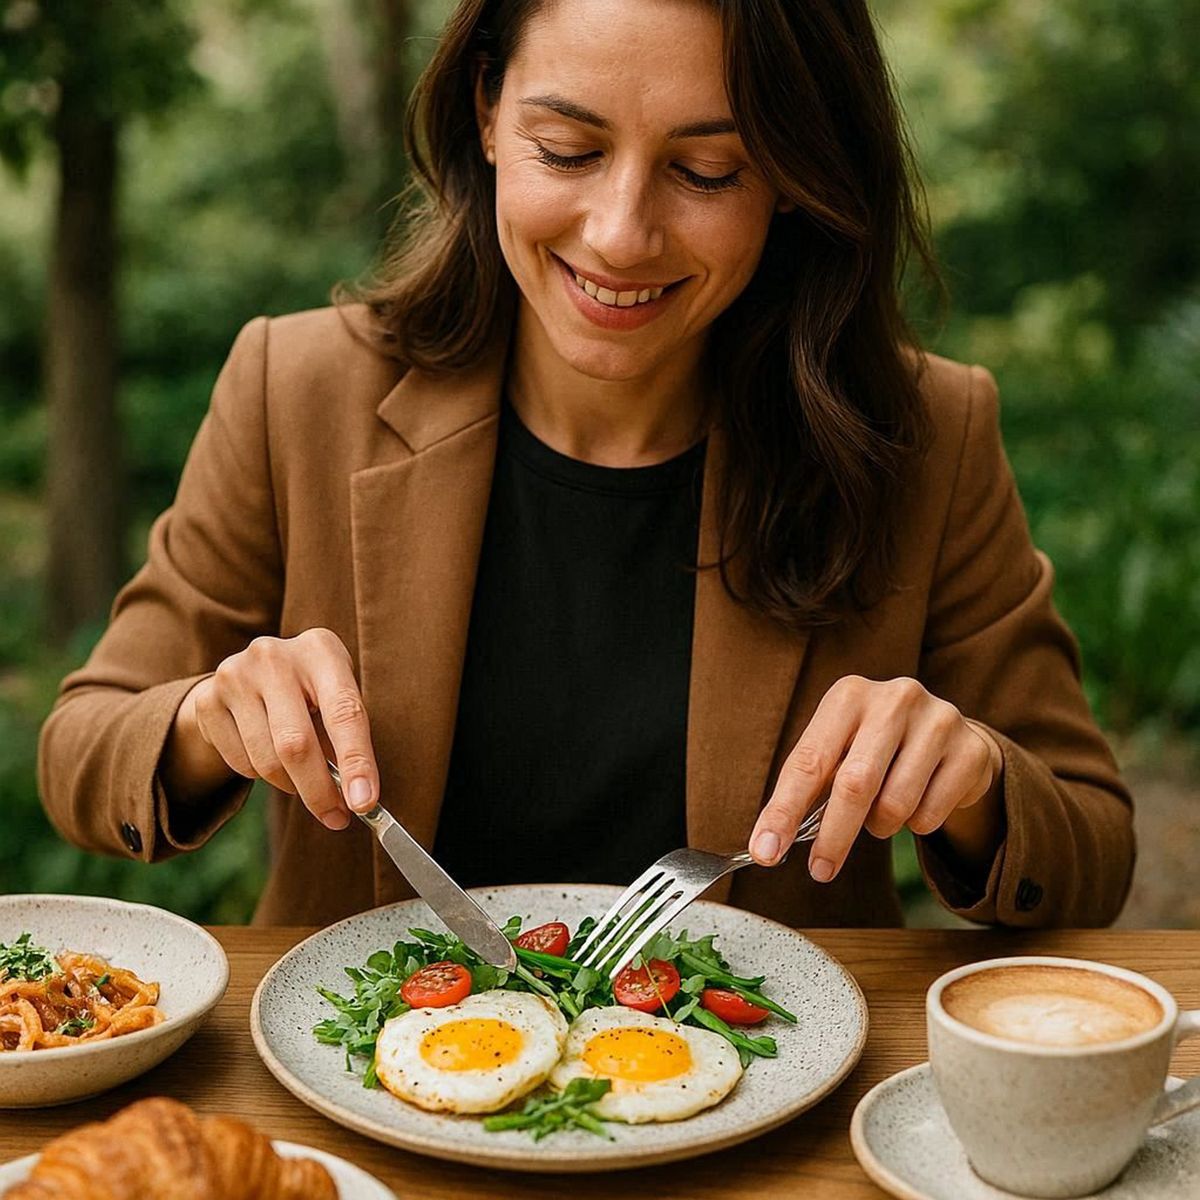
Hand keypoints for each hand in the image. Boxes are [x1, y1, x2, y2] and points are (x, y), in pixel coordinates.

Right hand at [165, 628, 378, 829]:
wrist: (252, 673)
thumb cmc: (311, 691)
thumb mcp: (334, 697)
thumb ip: (346, 738)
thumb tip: (357, 797)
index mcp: (320, 650)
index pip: (344, 712)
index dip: (357, 761)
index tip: (364, 802)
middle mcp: (273, 656)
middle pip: (296, 744)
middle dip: (319, 791)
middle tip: (336, 817)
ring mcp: (234, 676)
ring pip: (266, 760)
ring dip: (291, 785)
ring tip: (303, 778)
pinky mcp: (207, 701)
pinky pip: (240, 763)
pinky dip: (261, 776)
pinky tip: (269, 755)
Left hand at [747, 675, 1001, 881]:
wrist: (948, 735)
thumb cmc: (875, 747)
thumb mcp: (839, 750)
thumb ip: (808, 788)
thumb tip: (769, 844)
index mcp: (848, 695)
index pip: (808, 761)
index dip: (784, 810)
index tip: (766, 851)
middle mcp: (894, 698)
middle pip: (855, 783)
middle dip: (833, 836)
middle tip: (820, 871)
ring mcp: (938, 720)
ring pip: (895, 804)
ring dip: (880, 826)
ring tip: (880, 814)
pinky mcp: (971, 750)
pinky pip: (930, 815)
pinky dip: (915, 825)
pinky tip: (917, 803)